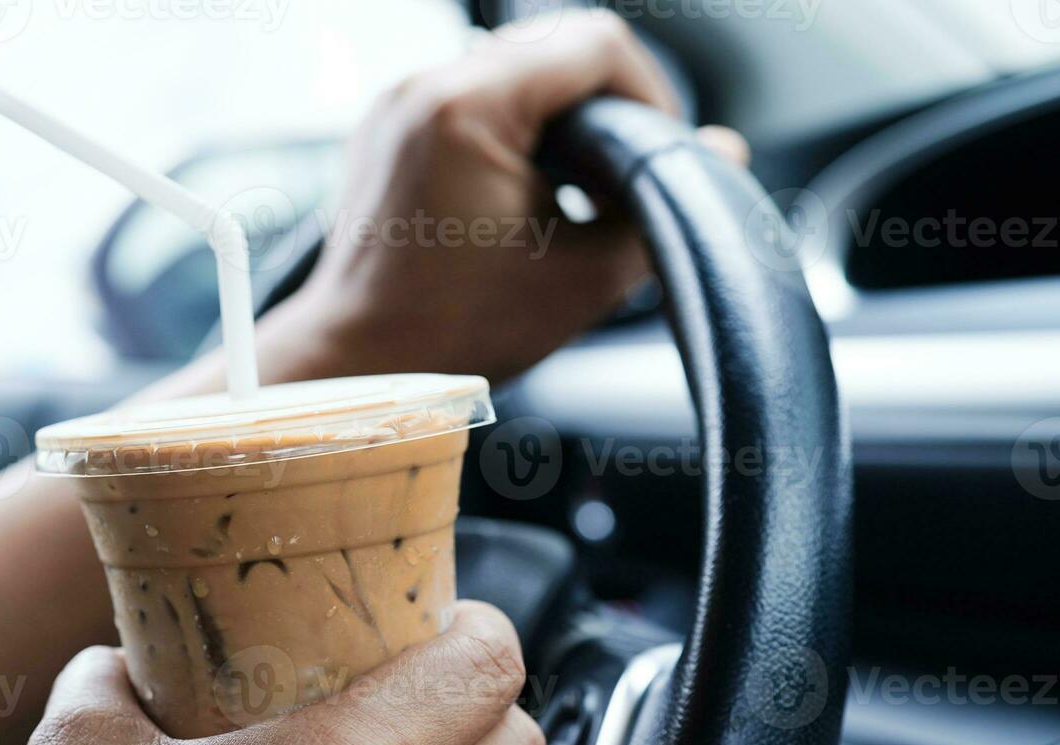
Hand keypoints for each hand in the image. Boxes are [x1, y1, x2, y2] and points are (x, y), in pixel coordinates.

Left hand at [264, 11, 748, 383]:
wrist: (358, 363)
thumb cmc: (451, 332)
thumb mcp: (581, 281)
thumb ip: (660, 214)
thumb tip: (722, 155)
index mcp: (464, 107)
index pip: (595, 44)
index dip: (650, 94)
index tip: (657, 155)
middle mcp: (422, 87)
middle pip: (553, 47)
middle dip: (606, 104)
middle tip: (622, 177)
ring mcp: (399, 105)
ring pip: (515, 67)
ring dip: (561, 116)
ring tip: (577, 188)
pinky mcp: (390, 129)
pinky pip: (472, 95)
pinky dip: (515, 128)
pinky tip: (529, 190)